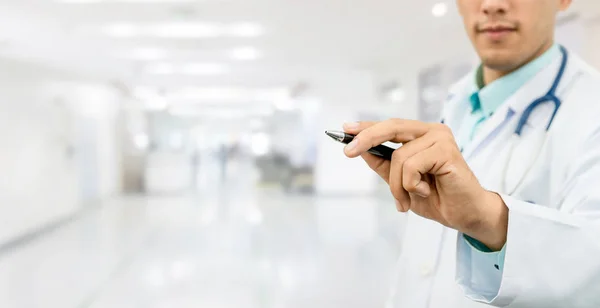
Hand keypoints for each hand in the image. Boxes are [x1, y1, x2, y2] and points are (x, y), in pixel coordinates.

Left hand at [343, 119, 507, 250]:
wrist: (465, 215)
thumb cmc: (437, 198)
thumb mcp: (401, 182)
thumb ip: (384, 165)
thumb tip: (361, 149)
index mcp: (422, 136)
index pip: (389, 126)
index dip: (366, 127)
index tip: (345, 129)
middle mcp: (432, 131)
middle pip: (390, 128)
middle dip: (366, 140)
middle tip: (348, 152)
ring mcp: (440, 138)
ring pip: (399, 157)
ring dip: (397, 185)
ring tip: (408, 198)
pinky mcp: (447, 151)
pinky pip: (411, 166)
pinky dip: (412, 185)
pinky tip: (427, 190)